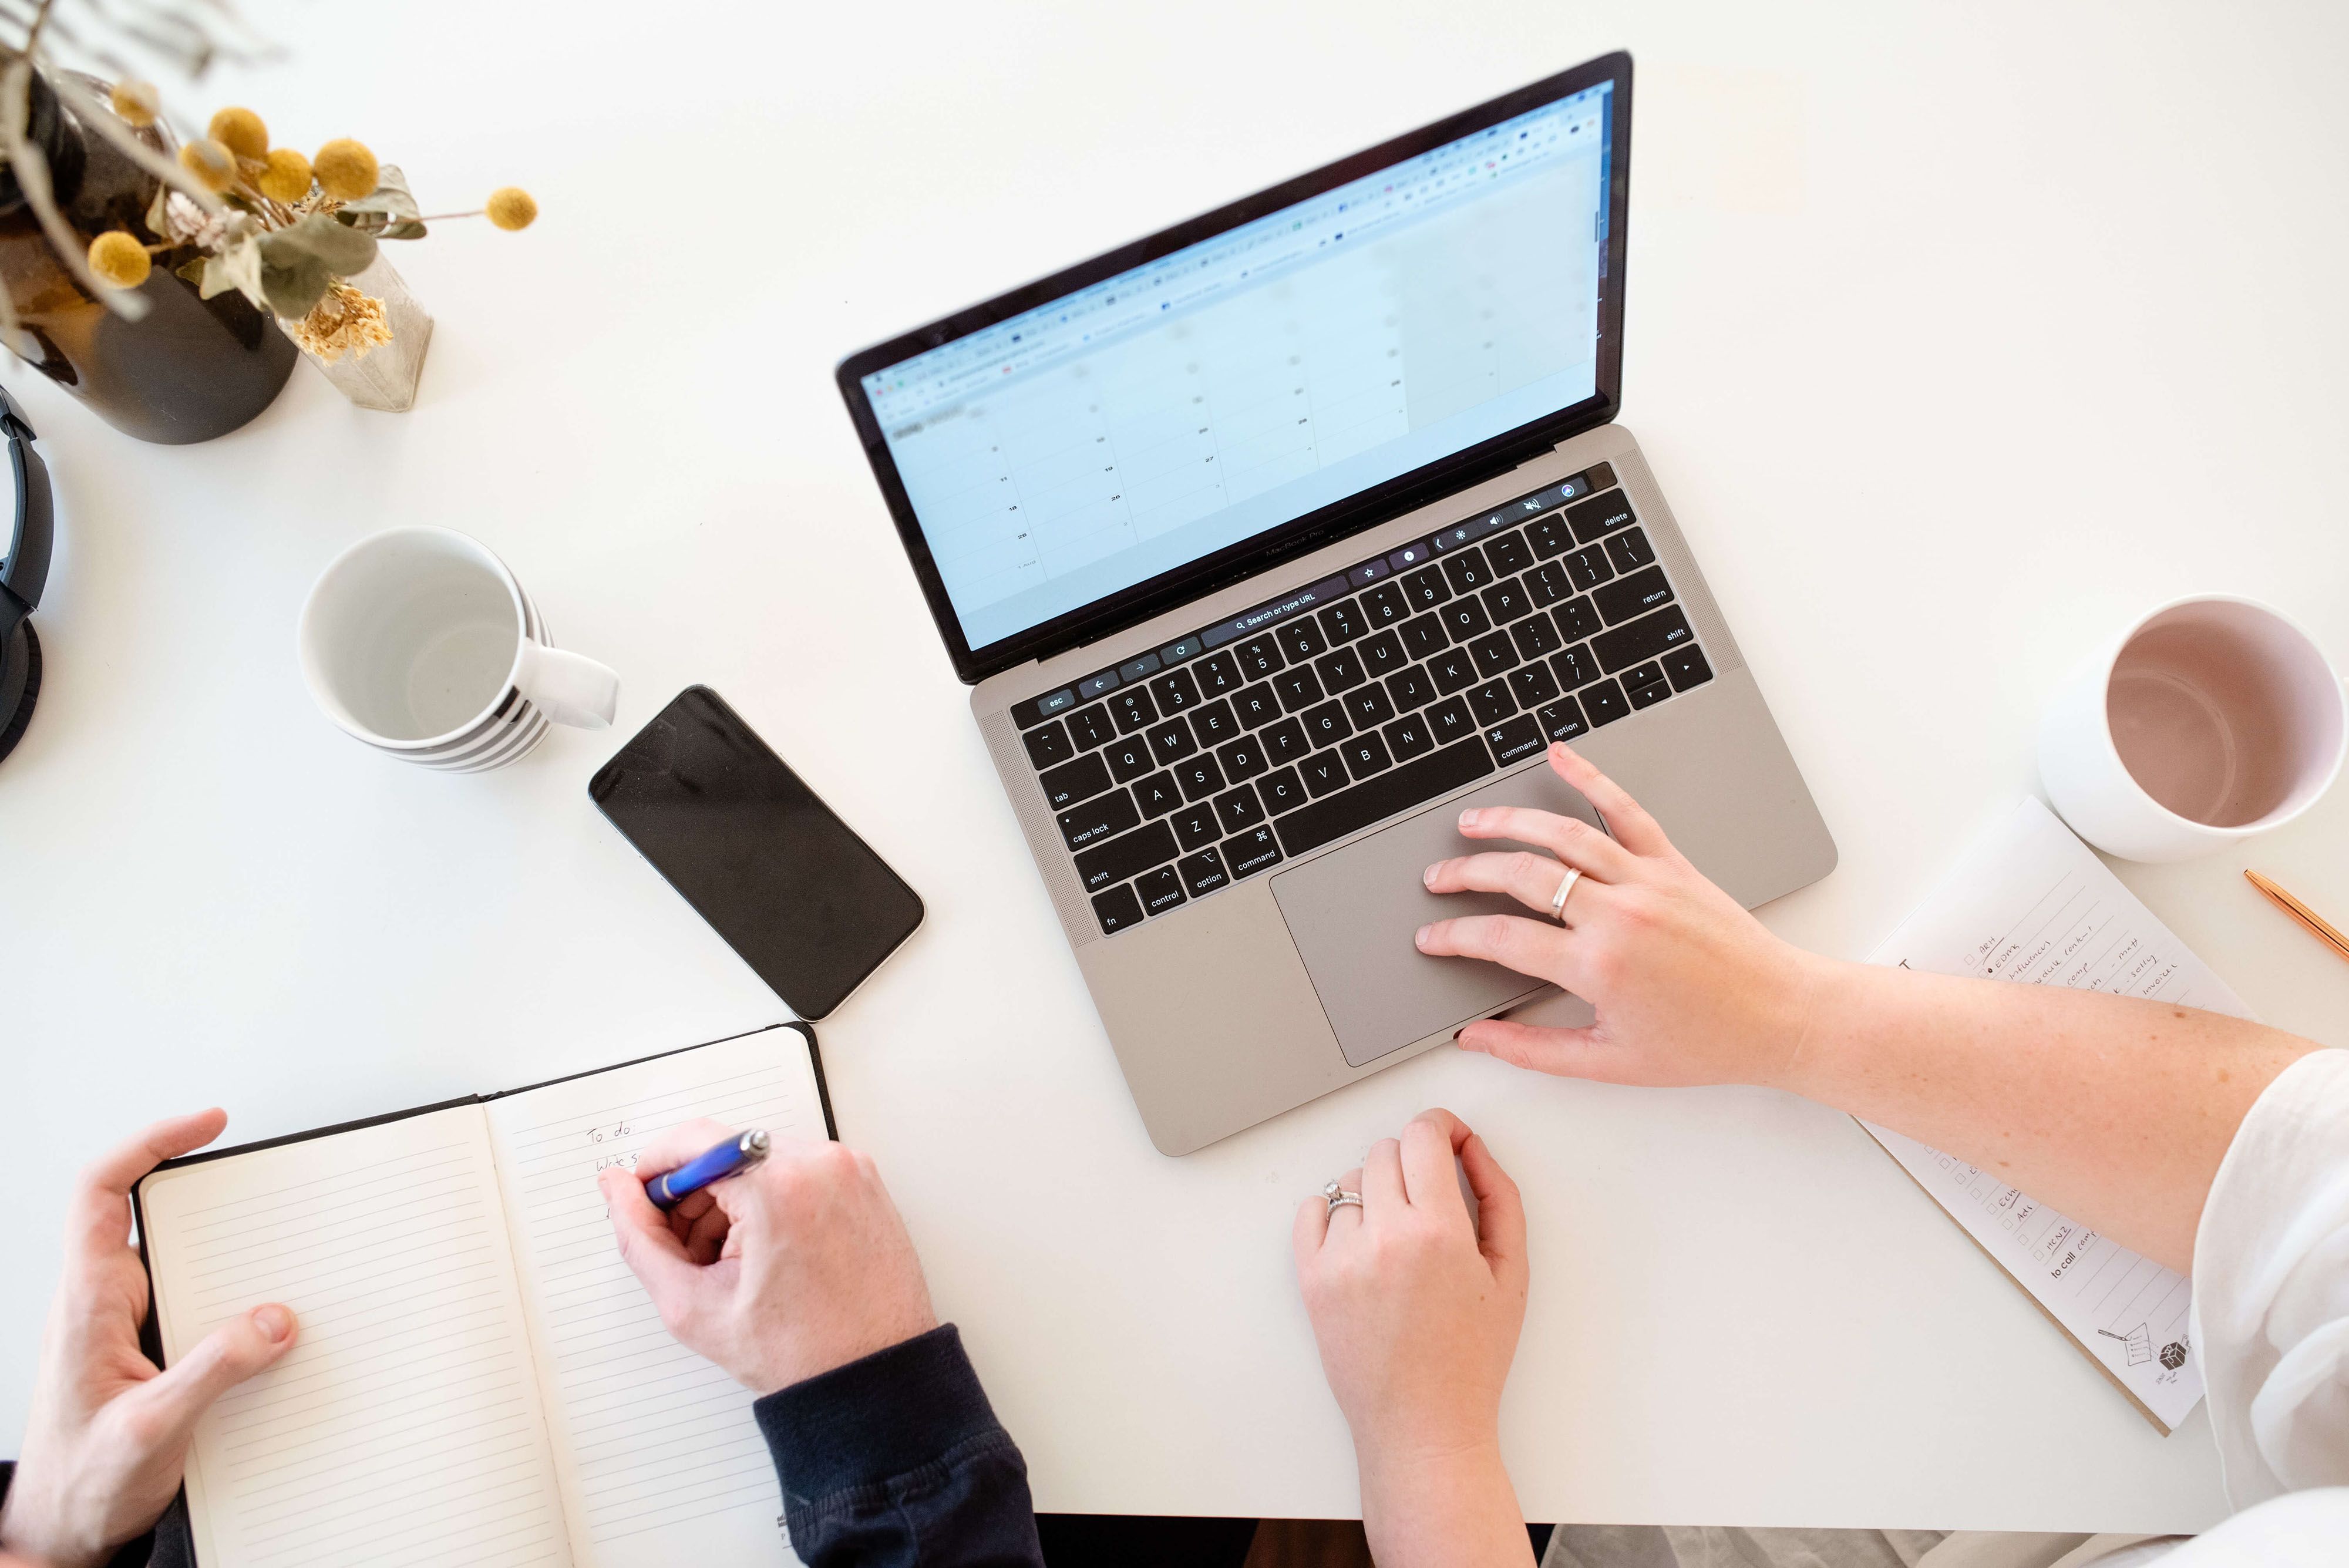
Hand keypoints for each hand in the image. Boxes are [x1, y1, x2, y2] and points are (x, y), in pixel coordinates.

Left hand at [0, 1112, 298, 1567]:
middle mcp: (101, 1302)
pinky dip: (231, 1290)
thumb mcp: (150, 1430)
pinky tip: (263, 1317)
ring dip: (225, 1250)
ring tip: (277, 1250)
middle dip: (209, 1192)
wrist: (60, 1532)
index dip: (151, 1143)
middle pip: (148, 1211)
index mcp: (88, 1303)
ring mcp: (122, 1323)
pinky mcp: (144, 1346)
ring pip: (175, 1256)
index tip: (208, 1124)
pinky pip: (190, 1296)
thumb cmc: (81, 1484)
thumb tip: (273, 1319)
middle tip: (264, 1182)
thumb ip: (212, 1371)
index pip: (101, 1192)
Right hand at [599, 1120, 937, 1395]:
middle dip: (693, 1197)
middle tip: (686, 1254)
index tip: (643, 1202)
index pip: (694, 1140)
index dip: (656, 1172)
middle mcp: (821, 1164)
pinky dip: (770, 1201)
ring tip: (727, 1264)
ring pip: (760, 1161)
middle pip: (726, 1152)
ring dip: (730, 1202)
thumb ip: (641, 1239)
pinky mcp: (865, 1181)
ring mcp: (849, 1169)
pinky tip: (763, 1254)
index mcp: (779, 1186)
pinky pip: (798, 1171)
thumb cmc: (801, 1353)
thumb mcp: (693, 1306)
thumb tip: (616, 1189)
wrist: (874, 1376)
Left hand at [1293, 1109, 1531, 1567]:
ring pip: (1351, 1181)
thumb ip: (1500, 1199)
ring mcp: (1342, 1258)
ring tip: (1400, 1237)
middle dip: (1412, 1162)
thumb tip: (1473, 1149)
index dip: (1440, 1126)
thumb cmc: (1471, 1358)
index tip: (1446, 1137)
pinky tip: (1361, 1241)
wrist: (1422, 1424)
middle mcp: (1385, 1238)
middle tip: (1430, 1197)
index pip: (1423, 1135)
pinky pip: (1311, 1212)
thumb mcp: (1511, 1275)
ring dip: (1377, 1193)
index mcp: (1439, 1232)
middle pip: (1386, 1150)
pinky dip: (1334, 1215)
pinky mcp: (1311, 1279)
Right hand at [1417, 741, 1832, 1089]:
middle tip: (1437, 878)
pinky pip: (1624, 811)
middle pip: (1520, 875)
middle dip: (1467, 873)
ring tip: (1473, 823)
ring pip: (1562, 834)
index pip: (1501, 938)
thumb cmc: (1706, 1044)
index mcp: (1598, 966)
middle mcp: (1618, 914)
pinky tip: (1560, 756)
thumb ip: (1533, 1050)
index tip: (1431, 938)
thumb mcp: (1611, 1063)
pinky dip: (1590, 778)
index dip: (1454, 937)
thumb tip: (1476, 1039)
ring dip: (1508, 822)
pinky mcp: (1674, 863)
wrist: (1782, 1016)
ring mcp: (1647, 881)